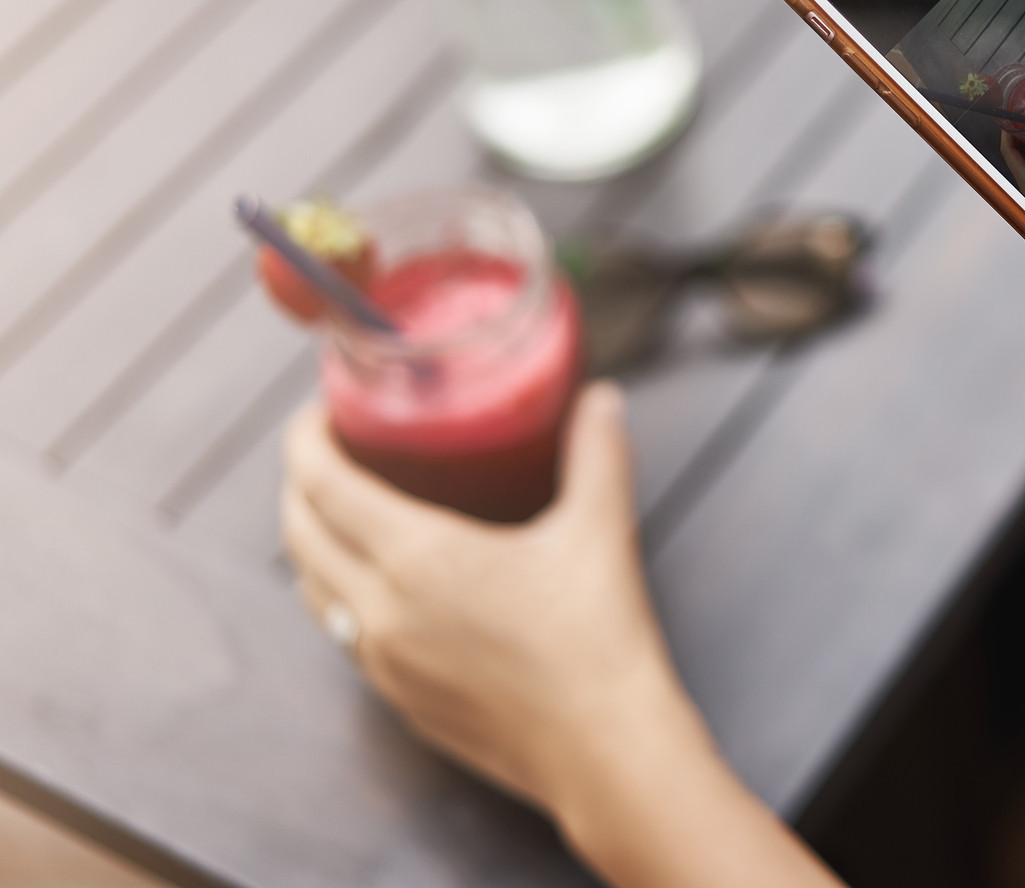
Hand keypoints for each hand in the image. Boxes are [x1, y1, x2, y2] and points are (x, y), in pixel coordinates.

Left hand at [282, 388, 843, 886]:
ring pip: (311, 589)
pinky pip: (343, 636)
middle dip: (299, 484)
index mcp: (418, 558)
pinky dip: (340, 596)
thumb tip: (601, 398)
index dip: (305, 439)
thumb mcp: (600, 530)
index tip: (316, 410)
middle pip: (298, 534)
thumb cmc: (599, 640)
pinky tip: (383, 588)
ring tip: (343, 512)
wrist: (604, 749)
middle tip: (329, 450)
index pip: (322, 483)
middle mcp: (380, 611)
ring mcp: (383, 663)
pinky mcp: (400, 702)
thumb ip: (597, 453)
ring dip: (311, 542)